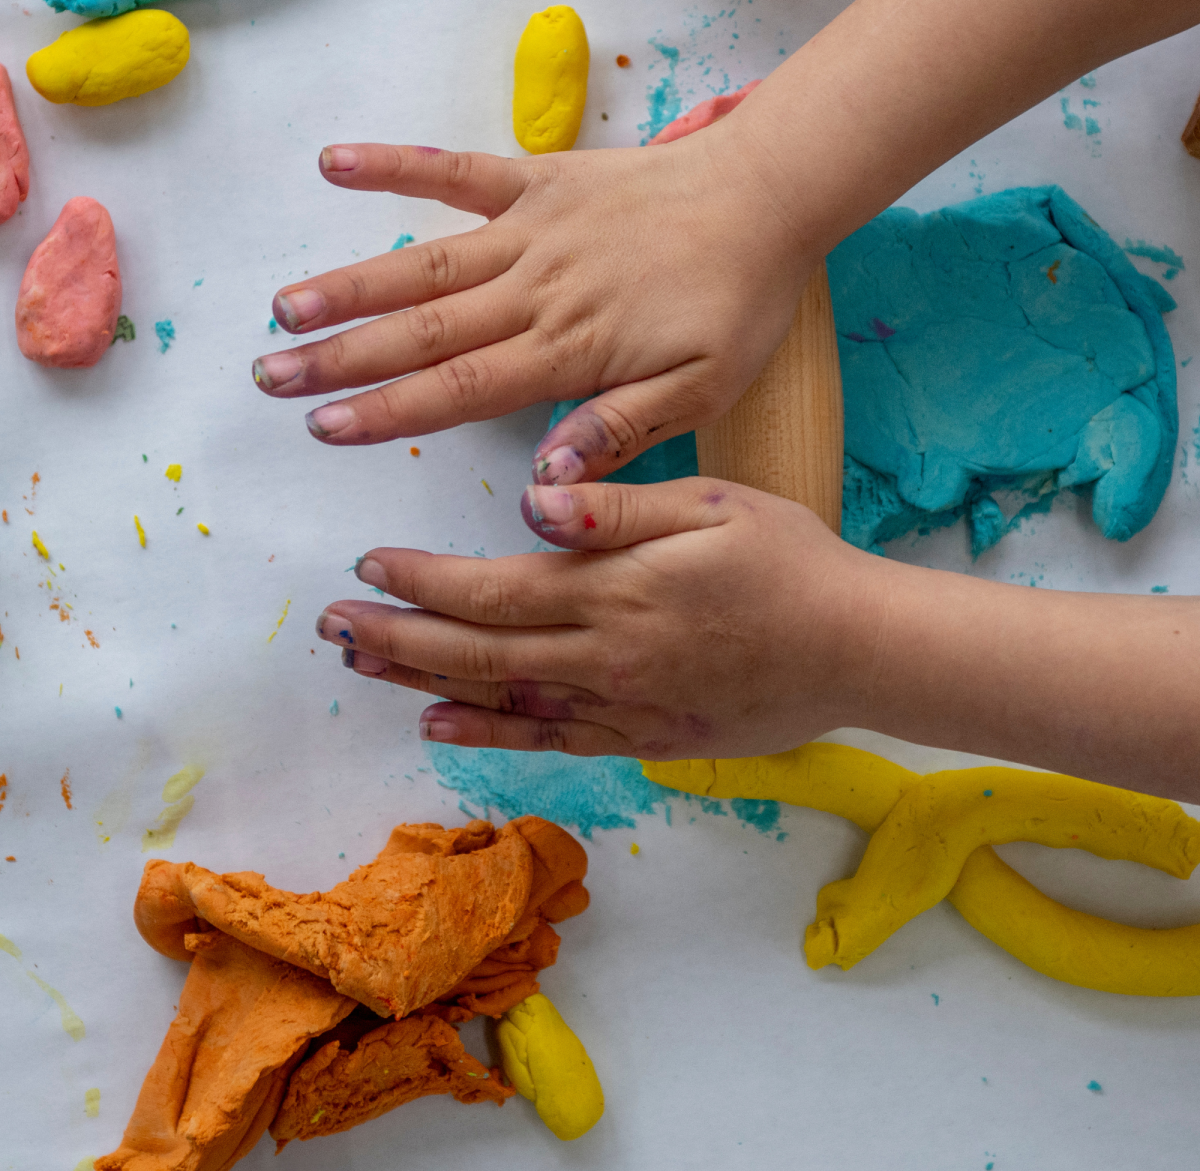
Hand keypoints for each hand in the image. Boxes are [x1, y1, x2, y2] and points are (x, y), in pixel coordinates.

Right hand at [251, 139, 815, 483]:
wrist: (768, 198)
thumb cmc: (738, 303)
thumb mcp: (701, 390)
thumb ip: (618, 430)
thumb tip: (544, 476)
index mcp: (568, 350)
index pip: (459, 390)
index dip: (385, 410)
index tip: (325, 427)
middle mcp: (534, 291)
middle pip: (421, 331)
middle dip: (341, 357)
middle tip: (270, 377)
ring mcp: (531, 230)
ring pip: (423, 262)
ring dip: (349, 285)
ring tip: (282, 306)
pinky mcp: (539, 180)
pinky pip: (457, 171)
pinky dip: (397, 165)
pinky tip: (335, 166)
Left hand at [315, 478, 883, 757]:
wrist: (858, 650)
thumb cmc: (790, 563)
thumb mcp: (714, 506)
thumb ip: (618, 506)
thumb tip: (534, 498)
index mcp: (614, 588)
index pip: (491, 587)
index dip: (421, 580)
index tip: (368, 565)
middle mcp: (602, 654)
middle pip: (475, 650)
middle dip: (395, 637)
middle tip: (330, 628)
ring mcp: (620, 704)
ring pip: (499, 699)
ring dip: (422, 684)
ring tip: (361, 670)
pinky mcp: (643, 737)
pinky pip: (550, 742)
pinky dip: (489, 738)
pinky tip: (441, 730)